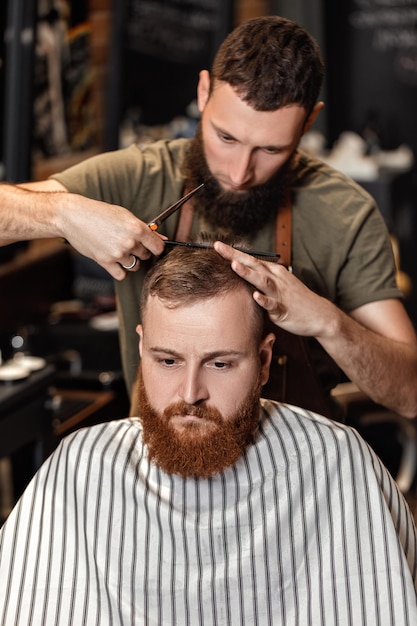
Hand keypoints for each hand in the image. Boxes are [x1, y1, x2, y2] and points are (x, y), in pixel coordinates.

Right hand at [58, 193, 165, 278]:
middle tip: (129, 242)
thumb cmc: (99, 213)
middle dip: (140, 251)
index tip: (152, 247)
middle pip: (146, 256)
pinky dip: (120, 270)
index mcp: (136, 228)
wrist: (73, 217)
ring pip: (134, 265)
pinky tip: (115, 260)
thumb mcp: (125, 215)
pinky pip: (121, 274)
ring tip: (119, 249)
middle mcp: (129, 242)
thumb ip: (144, 229)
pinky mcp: (105, 262)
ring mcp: (117, 253)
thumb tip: (162, 239)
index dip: (156, 247)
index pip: (158, 247)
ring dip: (130, 260)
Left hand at [214, 240, 333, 337]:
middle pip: (253, 264)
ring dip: (248, 273)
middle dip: (235, 256)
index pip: (250, 259)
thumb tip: (243, 273)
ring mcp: (280, 294)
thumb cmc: (296, 300)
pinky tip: (255, 296)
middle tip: (219, 247)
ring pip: (262, 281)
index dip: (233, 252)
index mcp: (273, 272)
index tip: (217, 245)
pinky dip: (264, 300)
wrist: (320, 315)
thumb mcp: (279, 284)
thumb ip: (262, 278)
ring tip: (234, 266)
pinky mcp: (283, 310)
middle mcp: (276, 279)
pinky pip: (273, 305)